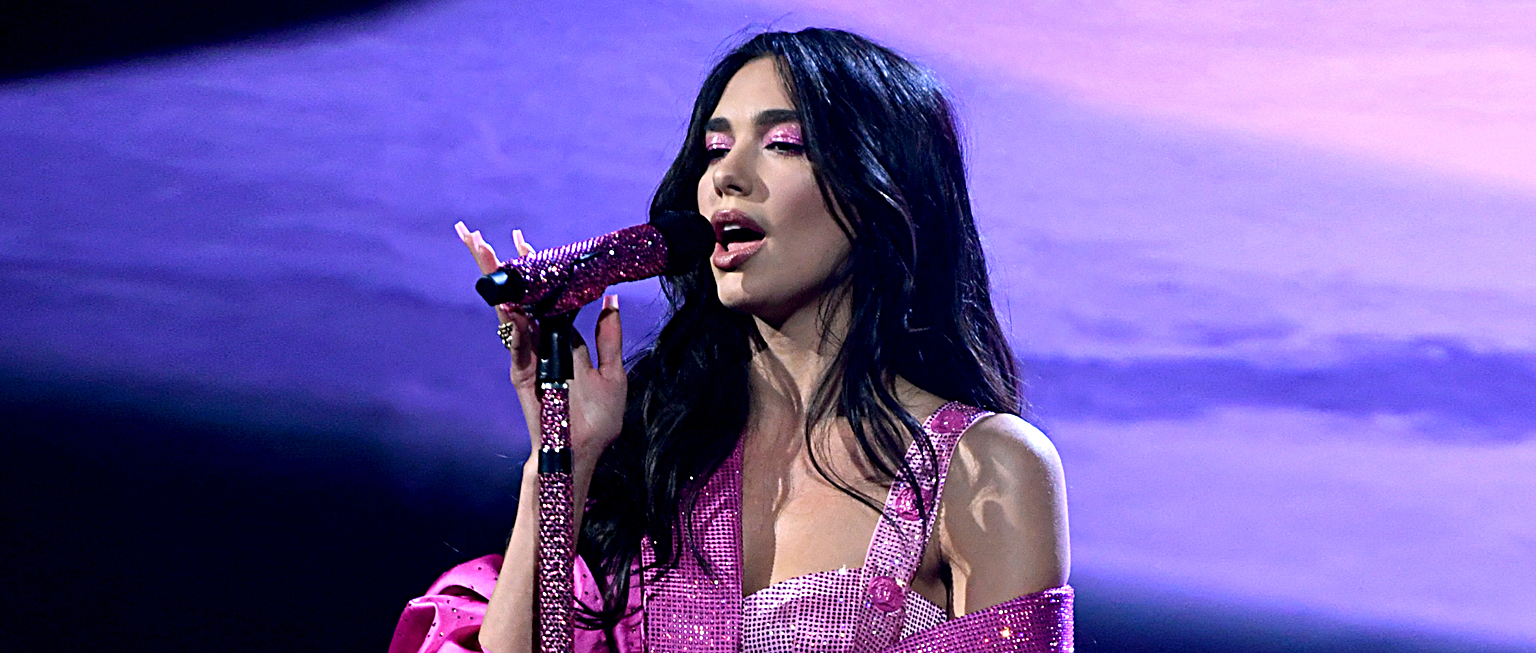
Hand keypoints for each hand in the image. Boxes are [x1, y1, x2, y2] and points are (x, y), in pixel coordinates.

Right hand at [455, 222, 627, 466]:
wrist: (583, 454)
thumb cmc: (599, 419)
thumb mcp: (614, 372)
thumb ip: (609, 336)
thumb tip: (610, 298)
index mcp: (562, 339)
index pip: (547, 295)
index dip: (536, 268)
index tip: (524, 241)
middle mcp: (541, 343)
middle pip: (518, 296)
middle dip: (499, 266)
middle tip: (477, 234)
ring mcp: (528, 357)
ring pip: (509, 312)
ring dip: (494, 283)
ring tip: (479, 250)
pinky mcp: (522, 374)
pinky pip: (516, 344)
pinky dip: (512, 322)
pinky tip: (506, 299)